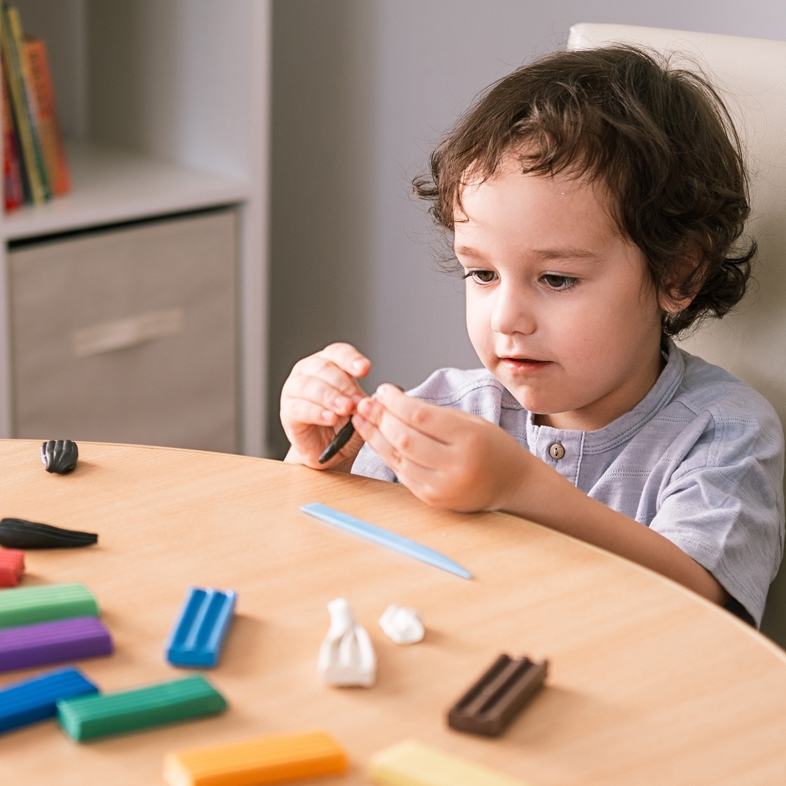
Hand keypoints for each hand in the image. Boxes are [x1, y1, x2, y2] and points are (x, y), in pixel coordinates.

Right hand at [281, 343, 369, 469]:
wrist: (329, 449)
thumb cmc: (343, 423)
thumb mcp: (359, 409)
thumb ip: (361, 402)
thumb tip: (367, 399)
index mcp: (329, 362)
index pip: (338, 352)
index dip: (351, 359)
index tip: (364, 369)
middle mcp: (308, 370)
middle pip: (324, 368)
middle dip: (344, 385)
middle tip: (357, 401)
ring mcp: (294, 389)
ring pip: (310, 386)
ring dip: (330, 397)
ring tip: (345, 409)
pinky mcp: (288, 411)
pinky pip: (300, 408)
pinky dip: (317, 413)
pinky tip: (330, 418)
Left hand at [352, 384, 532, 511]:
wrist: (511, 484)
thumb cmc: (492, 448)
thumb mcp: (471, 422)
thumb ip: (434, 415)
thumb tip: (393, 402)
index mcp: (469, 439)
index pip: (421, 417)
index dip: (396, 402)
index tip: (383, 390)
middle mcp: (456, 466)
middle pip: (405, 438)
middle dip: (380, 418)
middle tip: (365, 403)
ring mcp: (443, 486)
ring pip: (398, 458)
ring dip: (375, 436)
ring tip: (362, 419)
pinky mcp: (433, 499)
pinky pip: (402, 473)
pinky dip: (386, 454)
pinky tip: (376, 439)